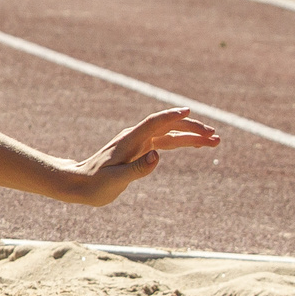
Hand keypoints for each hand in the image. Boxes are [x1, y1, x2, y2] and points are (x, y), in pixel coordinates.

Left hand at [72, 108, 218, 205]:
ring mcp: (138, 144)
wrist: (78, 184)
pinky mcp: (139, 151)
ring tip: (214, 141)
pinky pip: (164, 143)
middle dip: (192, 130)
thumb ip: (137, 169)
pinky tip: (193, 145)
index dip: (172, 116)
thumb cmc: (95, 184)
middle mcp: (135, 138)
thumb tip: (157, 156)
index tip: (189, 111)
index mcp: (130, 141)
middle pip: (168, 127)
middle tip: (215, 137)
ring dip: (191, 137)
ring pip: (169, 135)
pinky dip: (180, 143)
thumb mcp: (116, 180)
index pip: (155, 123)